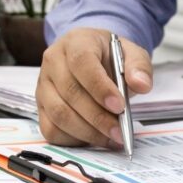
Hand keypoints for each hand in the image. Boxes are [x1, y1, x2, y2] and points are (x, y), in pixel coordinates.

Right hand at [36, 27, 152, 146]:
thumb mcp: (130, 52)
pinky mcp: (41, 107)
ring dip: (87, 131)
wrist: (91, 57)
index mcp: (75, 42)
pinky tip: (94, 139)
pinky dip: (73, 139)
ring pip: (59, 114)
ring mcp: (43, 86)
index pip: (81, 62)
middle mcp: (53, 62)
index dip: (99, 87)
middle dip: (97, 117)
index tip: (119, 106)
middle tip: (119, 131)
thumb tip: (141, 84)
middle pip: (70, 93)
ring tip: (111, 138)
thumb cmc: (108, 56)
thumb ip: (139, 66)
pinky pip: (51, 129)